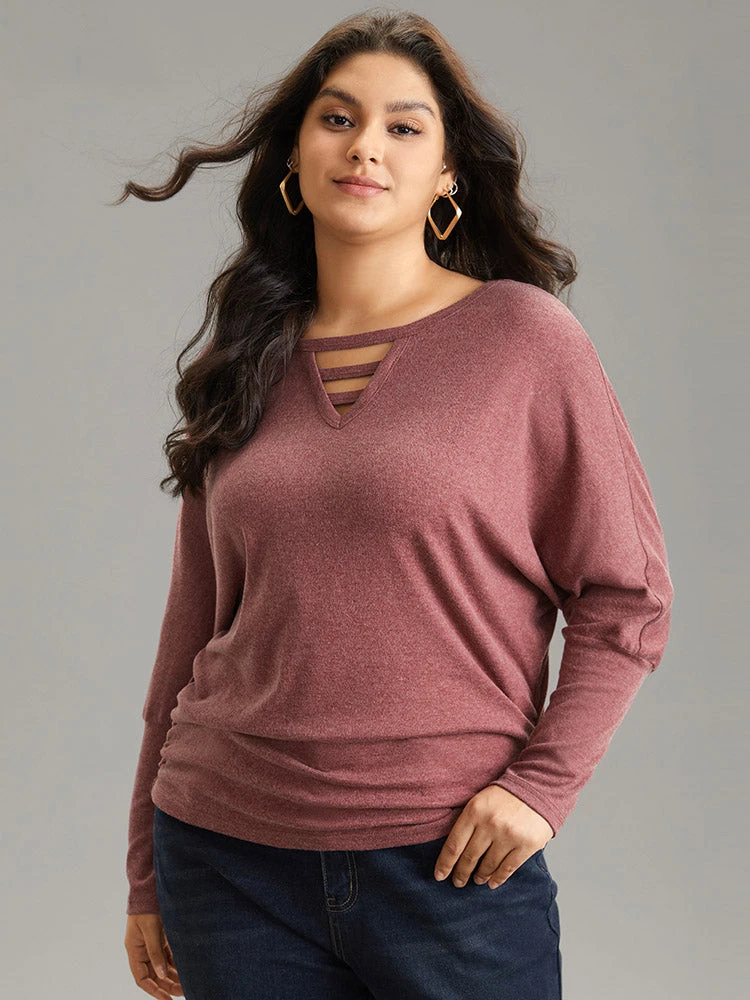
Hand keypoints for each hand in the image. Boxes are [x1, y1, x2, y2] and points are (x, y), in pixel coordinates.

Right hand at [125, 913, 183, 997]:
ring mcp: (153, 945)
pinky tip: (187, 969)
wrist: (151, 888)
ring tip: (187, 985)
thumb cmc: (146, 906)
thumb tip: (161, 974)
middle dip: (166, 986)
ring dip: (173, 976)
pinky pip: (169, 956)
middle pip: (154, 975)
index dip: (153, 990)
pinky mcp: (162, 939)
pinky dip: (177, 964)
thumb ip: (155, 951)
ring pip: (163, 967)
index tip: (166, 999)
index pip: (141, 978)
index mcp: (134, 950)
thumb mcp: (150, 929)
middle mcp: (142, 950)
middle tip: (182, 993)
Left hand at [433, 785, 553, 889]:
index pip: (454, 844)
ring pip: (488, 865)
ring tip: (476, 879)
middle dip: (461, 873)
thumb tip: (453, 851)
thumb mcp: (480, 801)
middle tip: (457, 882)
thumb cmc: (504, 796)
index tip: (439, 875)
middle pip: (469, 857)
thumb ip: (468, 822)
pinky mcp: (527, 845)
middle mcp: (490, 824)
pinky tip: (492, 882)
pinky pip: (508, 868)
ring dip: (480, 876)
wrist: (537, 787)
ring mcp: (509, 835)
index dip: (445, 864)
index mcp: (474, 811)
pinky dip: (498, 878)